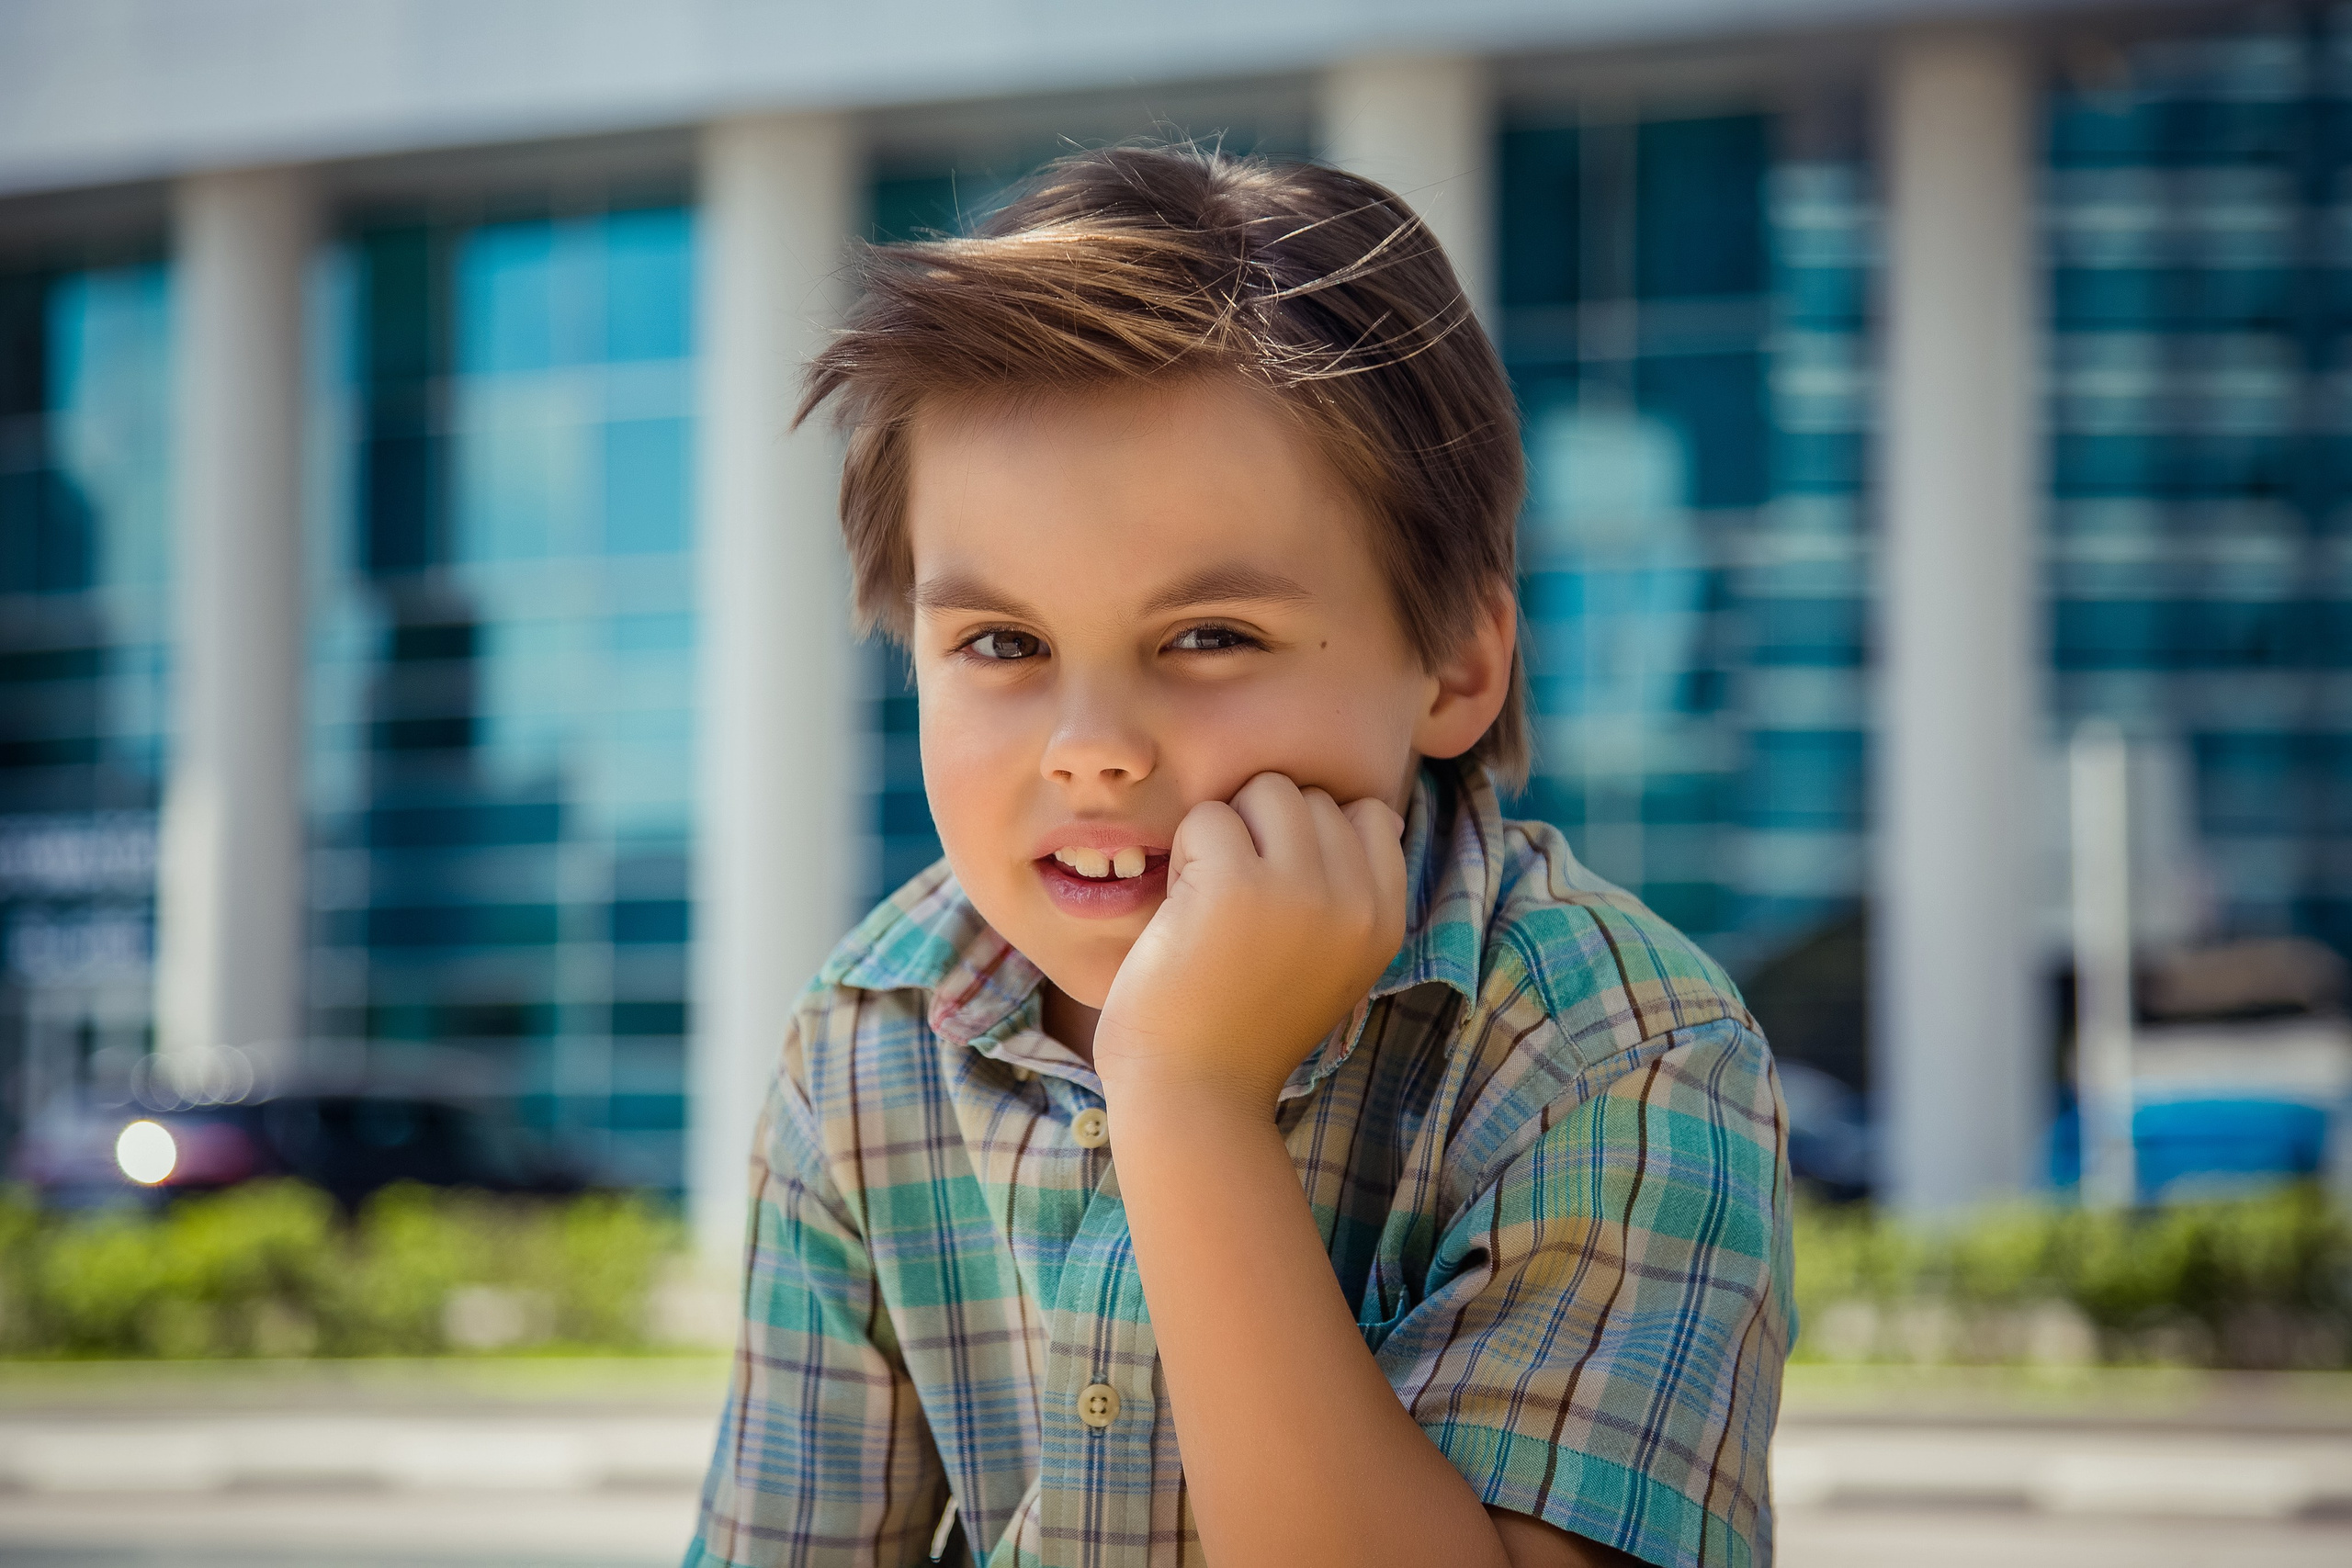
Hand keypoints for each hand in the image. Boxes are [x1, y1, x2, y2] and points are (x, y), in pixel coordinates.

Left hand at [1092, 772, 1406, 1113]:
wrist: (1193, 1095)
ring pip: (1264, 790)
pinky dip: (1184, 853)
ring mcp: (1300, 890)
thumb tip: (1369, 809)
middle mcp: (1355, 903)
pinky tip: (1182, 913)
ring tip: (1209, 902)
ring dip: (1224, 833)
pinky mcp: (1236, 884)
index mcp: (1384, 923)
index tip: (1278, 894)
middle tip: (1235, 906)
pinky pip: (1207, 817)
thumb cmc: (1243, 1025)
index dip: (1311, 837)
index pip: (1370, 815)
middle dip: (1264, 831)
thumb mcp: (1331, 962)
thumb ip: (1353, 892)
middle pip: (1312, 795)